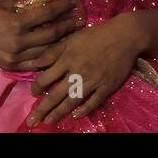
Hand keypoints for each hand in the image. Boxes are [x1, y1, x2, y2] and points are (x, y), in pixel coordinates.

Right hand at [0, 0, 82, 70]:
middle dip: (68, 26)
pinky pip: (36, 63)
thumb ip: (26, 3)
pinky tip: (57, 51)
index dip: (63, 7)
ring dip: (62, 43)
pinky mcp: (12, 66)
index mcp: (17, 23)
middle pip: (52, 34)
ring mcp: (16, 57)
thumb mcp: (5, 2)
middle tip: (81, 19)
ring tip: (73, 35)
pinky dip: (48, 57)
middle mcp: (19, 42)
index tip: (73, 1)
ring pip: (47, 51)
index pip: (48, 14)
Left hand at [26, 13, 144, 125]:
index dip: (36, 88)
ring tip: (49, 121)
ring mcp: (93, 81)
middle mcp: (78, 72)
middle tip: (32, 122)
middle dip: (42, 109)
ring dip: (59, 113)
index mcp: (67, 59)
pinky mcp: (107, 87)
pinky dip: (84, 110)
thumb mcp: (72, 38)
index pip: (46, 78)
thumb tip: (35, 64)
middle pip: (56, 95)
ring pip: (72, 101)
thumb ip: (53, 52)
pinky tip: (75, 116)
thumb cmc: (96, 35)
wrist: (125, 35)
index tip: (33, 94)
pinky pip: (93, 102)